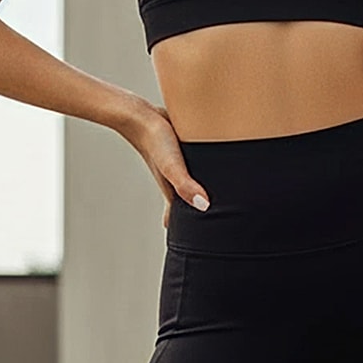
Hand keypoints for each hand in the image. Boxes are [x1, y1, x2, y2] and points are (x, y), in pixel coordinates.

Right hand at [118, 100, 209, 227]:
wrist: (141, 115)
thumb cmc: (155, 142)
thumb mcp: (172, 166)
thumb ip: (185, 185)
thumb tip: (204, 206)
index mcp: (174, 192)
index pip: (182, 220)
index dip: (191, 234)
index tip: (201, 248)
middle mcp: (178, 183)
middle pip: (190, 205)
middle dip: (200, 217)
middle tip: (217, 231)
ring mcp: (181, 169)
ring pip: (194, 188)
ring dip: (203, 195)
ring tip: (220, 207)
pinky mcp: (187, 154)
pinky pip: (197, 170)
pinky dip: (204, 176)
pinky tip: (215, 172)